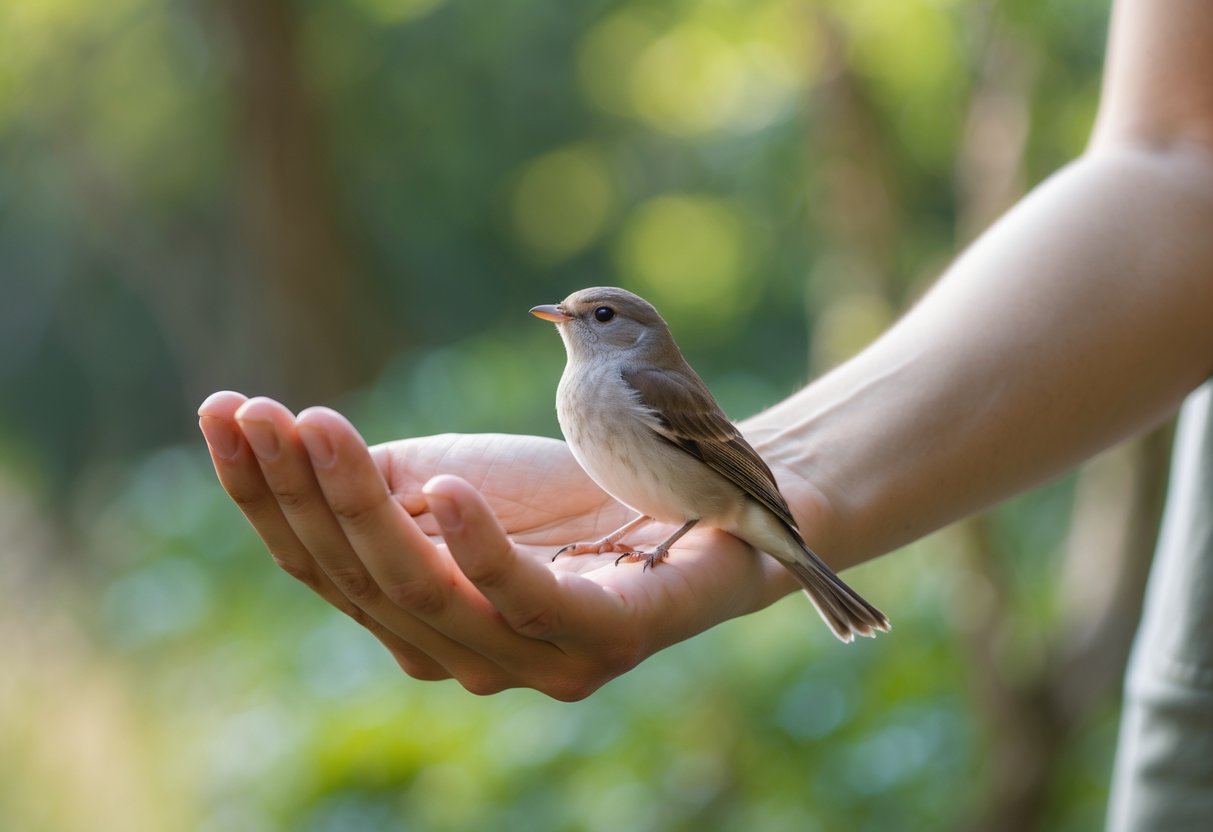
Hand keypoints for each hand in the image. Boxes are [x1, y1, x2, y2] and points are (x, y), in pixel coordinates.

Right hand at [198, 391, 792, 699]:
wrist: (700, 497)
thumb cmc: (568, 494)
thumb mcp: (457, 474)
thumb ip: (379, 486)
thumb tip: (289, 449)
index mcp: (414, 616)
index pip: (319, 559)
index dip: (264, 490)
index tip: (224, 410)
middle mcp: (457, 653)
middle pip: (357, 576)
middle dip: (300, 492)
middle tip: (264, 414)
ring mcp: (528, 659)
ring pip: (420, 587)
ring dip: (360, 506)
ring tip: (321, 429)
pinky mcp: (600, 639)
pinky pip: (524, 597)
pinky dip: (479, 543)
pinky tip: (447, 487)